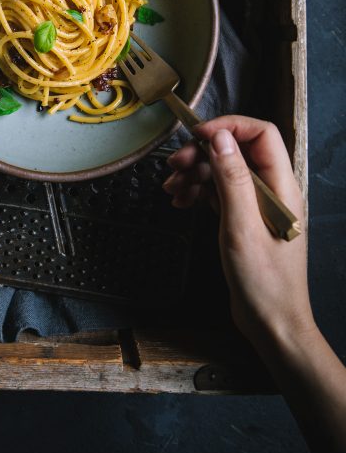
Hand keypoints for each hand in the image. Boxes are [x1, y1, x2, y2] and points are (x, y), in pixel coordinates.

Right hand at [163, 115, 314, 351]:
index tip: (197, 135)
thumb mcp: (241, 227)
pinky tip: (181, 202)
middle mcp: (272, 191)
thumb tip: (220, 137)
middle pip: (237, 151)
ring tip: (171, 189)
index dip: (229, 127)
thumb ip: (232, 178)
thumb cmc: (265, 283)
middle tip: (174, 165)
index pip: (261, 134)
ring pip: (224, 172)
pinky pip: (220, 193)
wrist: (271, 325)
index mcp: (281, 187)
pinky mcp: (244, 220)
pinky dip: (199, 193)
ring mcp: (257, 206)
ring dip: (196, 174)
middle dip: (203, 153)